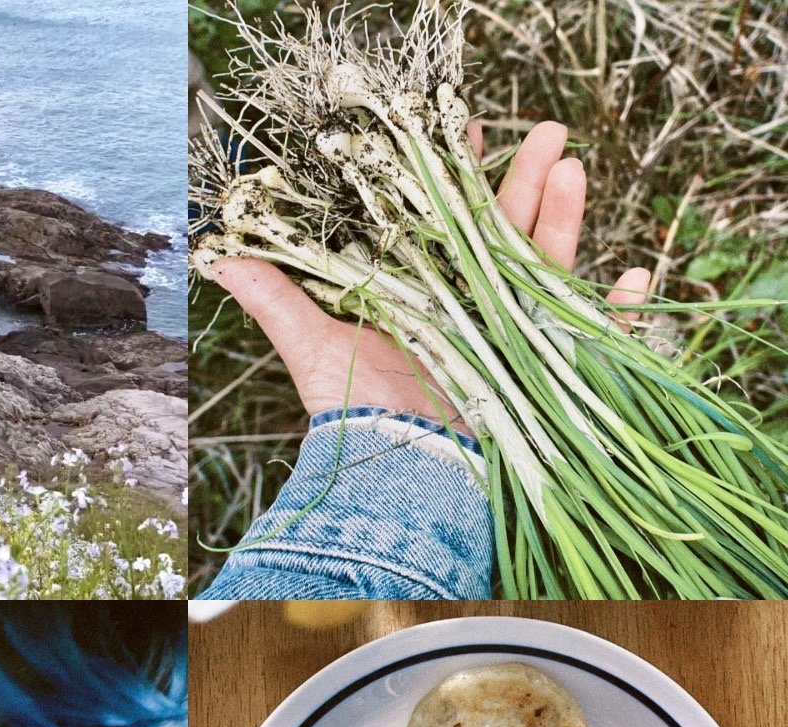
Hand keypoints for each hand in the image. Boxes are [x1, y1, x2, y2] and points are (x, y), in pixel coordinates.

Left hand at [210, 121, 651, 421]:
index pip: (440, 221)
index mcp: (416, 293)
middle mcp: (463, 309)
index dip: (451, 175)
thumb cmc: (353, 413)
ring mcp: (505, 338)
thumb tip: (215, 253)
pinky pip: (588, 338)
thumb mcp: (309, 344)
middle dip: (524, 181)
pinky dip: (613, 312)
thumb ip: (272, 295)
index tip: (458, 126)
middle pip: (502, 233)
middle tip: (549, 132)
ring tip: (573, 168)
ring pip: (545, 267)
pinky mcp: (538, 372)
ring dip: (565, 219)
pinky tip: (634, 276)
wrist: (396, 478)